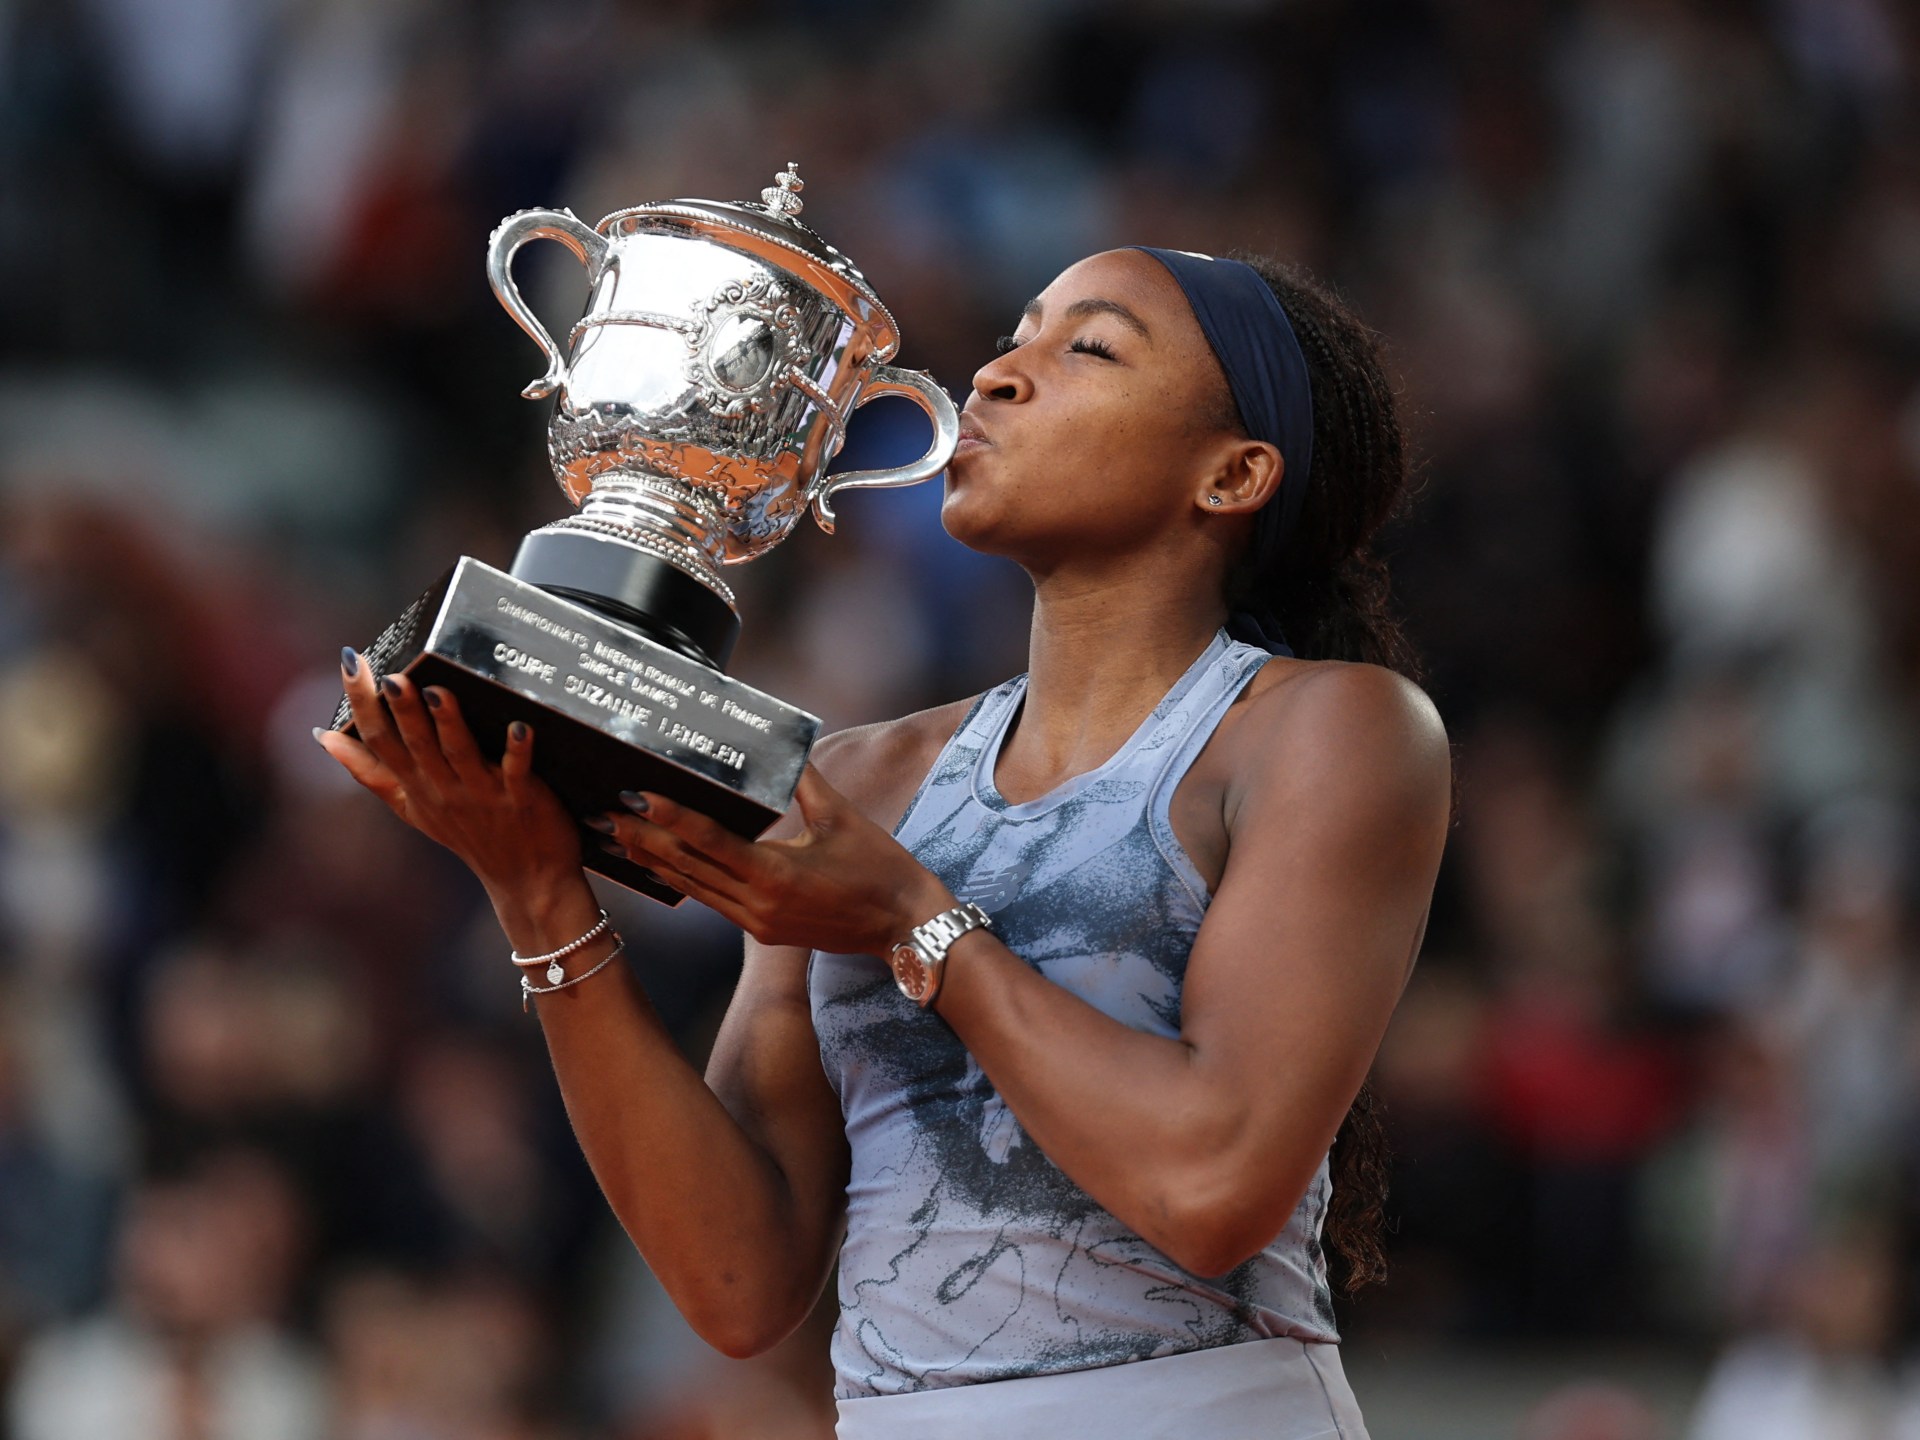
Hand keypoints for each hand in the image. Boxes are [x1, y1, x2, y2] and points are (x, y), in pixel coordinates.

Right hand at [315, 649, 584, 893]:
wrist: (527, 880)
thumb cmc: (469, 833)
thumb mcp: (410, 806)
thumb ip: (370, 772)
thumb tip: (322, 739)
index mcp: (415, 785)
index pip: (379, 741)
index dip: (362, 703)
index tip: (351, 663)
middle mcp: (443, 789)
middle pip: (417, 745)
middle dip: (403, 710)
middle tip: (392, 676)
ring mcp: (482, 795)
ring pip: (461, 754)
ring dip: (449, 724)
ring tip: (439, 693)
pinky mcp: (522, 801)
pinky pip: (518, 773)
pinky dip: (518, 751)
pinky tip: (520, 727)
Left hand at [594, 766, 952, 955]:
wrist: (906, 928)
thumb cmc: (881, 869)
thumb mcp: (843, 817)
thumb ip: (805, 781)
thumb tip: (781, 745)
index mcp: (776, 874)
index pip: (710, 841)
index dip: (670, 818)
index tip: (637, 795)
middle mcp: (758, 905)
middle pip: (689, 869)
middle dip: (645, 841)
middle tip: (608, 814)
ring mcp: (758, 924)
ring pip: (695, 889)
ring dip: (657, 863)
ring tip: (621, 836)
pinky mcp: (764, 932)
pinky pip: (714, 902)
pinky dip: (687, 881)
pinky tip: (665, 865)